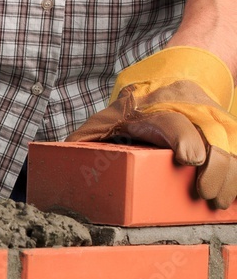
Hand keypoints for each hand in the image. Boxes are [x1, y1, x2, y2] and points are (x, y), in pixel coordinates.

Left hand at [67, 47, 236, 207]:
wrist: (175, 77)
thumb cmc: (131, 108)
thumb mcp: (103, 120)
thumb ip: (85, 141)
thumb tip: (58, 165)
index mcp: (156, 109)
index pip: (174, 121)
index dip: (184, 138)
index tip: (189, 159)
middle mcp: (190, 112)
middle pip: (212, 136)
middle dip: (215, 167)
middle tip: (205, 195)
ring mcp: (211, 121)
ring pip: (230, 145)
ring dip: (230, 175)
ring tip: (218, 202)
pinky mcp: (225, 131)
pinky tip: (231, 197)